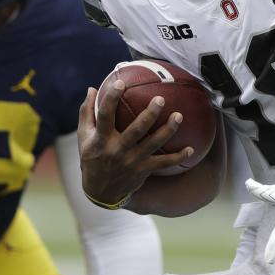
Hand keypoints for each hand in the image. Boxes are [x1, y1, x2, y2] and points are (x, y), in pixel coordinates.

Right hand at [77, 81, 193, 206]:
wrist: (100, 191)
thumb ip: (86, 112)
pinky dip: (178, 157)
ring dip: (168, 130)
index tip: (120, 83)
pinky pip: (164, 163)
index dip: (112, 99)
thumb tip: (92, 89)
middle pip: (136, 129)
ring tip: (179, 116)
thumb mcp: (84, 137)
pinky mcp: (143, 170)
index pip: (105, 115)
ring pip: (153, 144)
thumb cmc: (92, 157)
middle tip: (160, 99)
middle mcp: (117, 150)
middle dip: (150, 114)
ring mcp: (132, 161)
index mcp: (101, 139)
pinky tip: (191, 149)